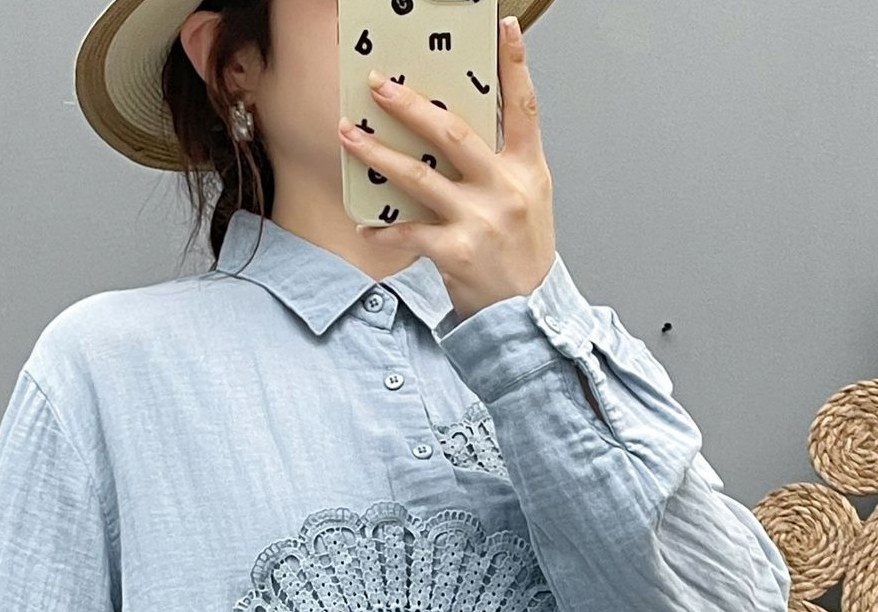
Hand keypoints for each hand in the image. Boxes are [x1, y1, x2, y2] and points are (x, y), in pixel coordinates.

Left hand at [337, 14, 556, 323]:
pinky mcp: (457, 253)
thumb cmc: (521, 257)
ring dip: (378, 153)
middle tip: (378, 85)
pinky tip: (364, 225)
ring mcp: (481, 220)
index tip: (501, 28)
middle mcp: (507, 190)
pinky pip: (410, 233)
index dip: (515, 65)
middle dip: (410, 105)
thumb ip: (499, 165)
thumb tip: (451, 133)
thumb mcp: (528, 202)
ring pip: (420, 176)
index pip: (525, 107)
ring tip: (348, 135)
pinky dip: (383, 229)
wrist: (527, 316)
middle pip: (454, 133)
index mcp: (529, 171)